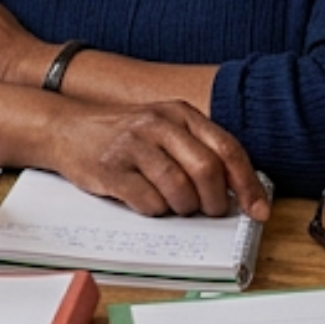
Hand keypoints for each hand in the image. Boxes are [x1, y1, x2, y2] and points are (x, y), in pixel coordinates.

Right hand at [43, 96, 269, 220]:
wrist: (66, 128)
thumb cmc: (124, 135)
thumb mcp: (164, 128)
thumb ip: (199, 149)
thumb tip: (240, 191)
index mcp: (179, 113)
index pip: (227, 149)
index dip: (248, 184)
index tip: (258, 210)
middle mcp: (158, 124)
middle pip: (207, 172)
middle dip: (214, 202)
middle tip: (206, 210)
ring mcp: (133, 145)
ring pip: (180, 192)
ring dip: (182, 208)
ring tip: (170, 202)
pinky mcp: (111, 169)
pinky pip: (149, 203)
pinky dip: (154, 210)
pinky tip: (144, 199)